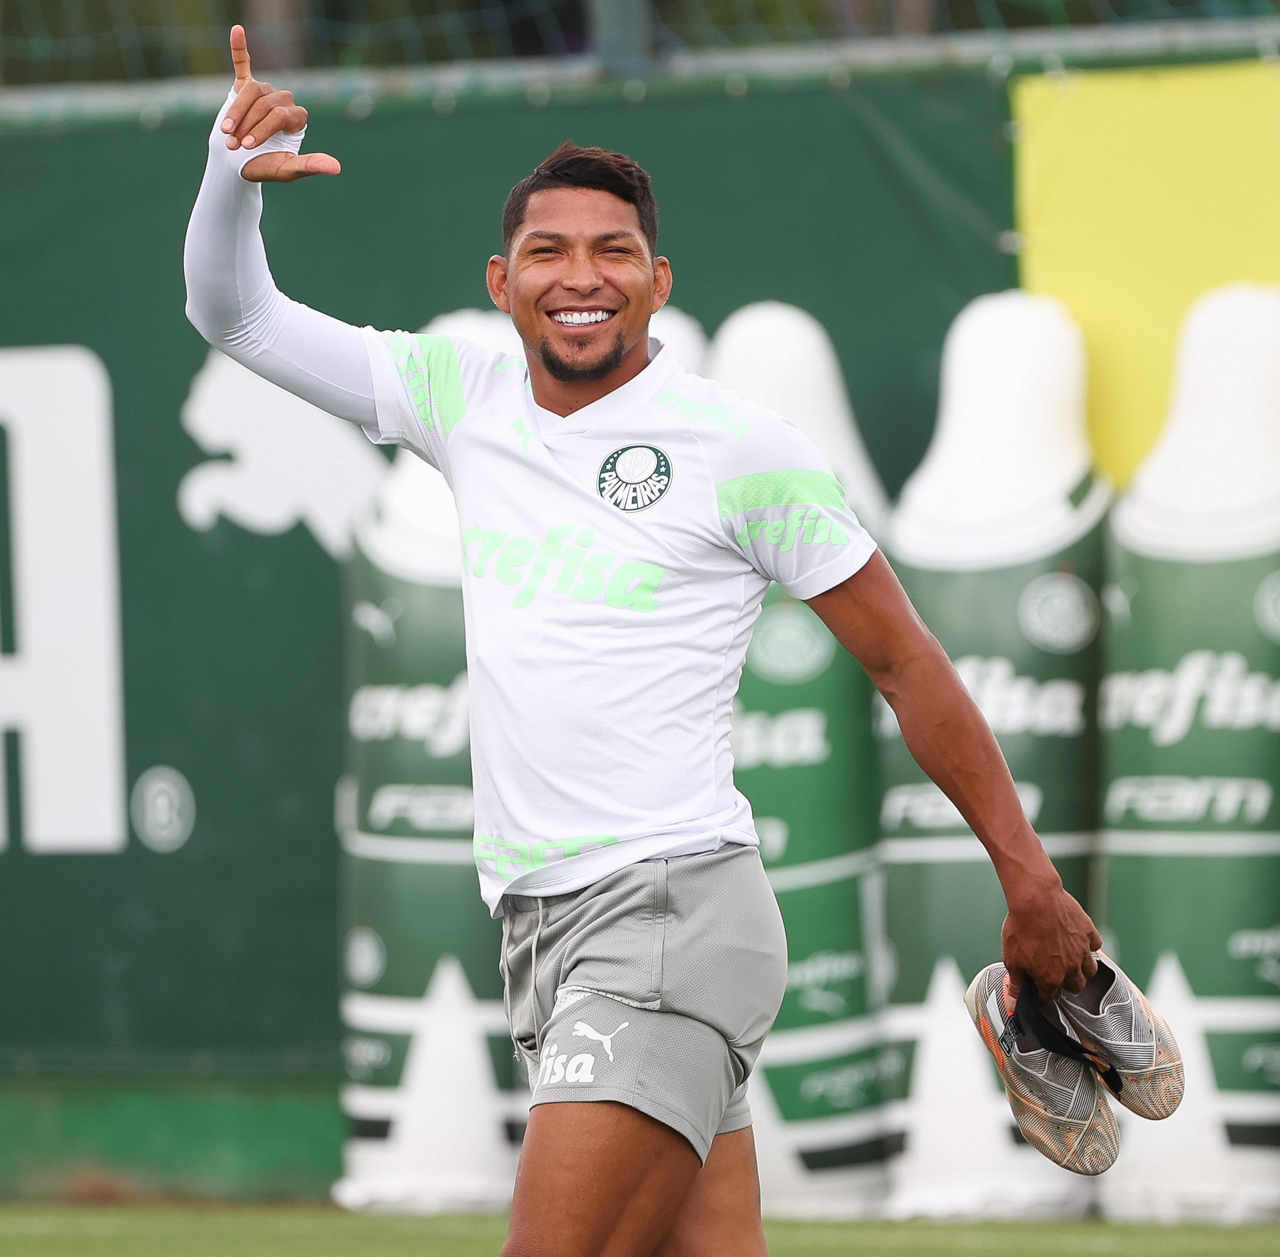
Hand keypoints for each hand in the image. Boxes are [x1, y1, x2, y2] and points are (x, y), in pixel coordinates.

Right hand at [221, 25, 339, 182]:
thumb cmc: (265, 165)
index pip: (279, 115)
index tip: (247, 147)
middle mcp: (284, 100)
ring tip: (226, 131)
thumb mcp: (287, 169)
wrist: (239, 161)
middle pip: (265, 105)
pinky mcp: (245, 85)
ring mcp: (265, 91)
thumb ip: (310, 166)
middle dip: (247, 126)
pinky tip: (237, 30)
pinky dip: (239, 48)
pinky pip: (243, 64)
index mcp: (297, 117)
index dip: (261, 130)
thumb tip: (336, 168)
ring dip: (236, 112)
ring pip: (250, 93)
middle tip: (233, 144)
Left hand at [1001, 880, 1101, 1003]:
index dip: (1042, 995)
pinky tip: (1078, 941)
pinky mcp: (1089, 933)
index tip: (1039, 991)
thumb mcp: (1011, 959)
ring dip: (1082, 968)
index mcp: (1051, 978)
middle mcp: (1071, 968)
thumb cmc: (1021, 926)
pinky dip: (1088, 945)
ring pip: (1090, 970)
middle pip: (1075, 987)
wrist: (1035, 899)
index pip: (1049, 997)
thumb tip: (1011, 1005)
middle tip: (1056, 973)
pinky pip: (1095, 946)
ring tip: (1070, 960)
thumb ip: (1015, 985)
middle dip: (1066, 984)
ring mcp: (1082, 951)